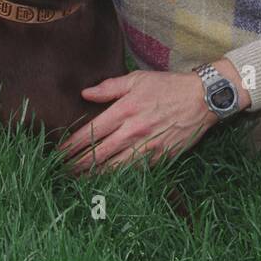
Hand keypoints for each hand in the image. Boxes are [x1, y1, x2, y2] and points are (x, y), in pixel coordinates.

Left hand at [55, 69, 215, 174]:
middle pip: (97, 154)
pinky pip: (132, 172)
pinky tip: (105, 181)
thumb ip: (109, 87)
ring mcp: (146, 147)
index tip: (58, 153)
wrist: (201, 99)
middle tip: (61, 171)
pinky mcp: (158, 158)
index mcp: (124, 110)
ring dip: (92, 175)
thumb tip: (85, 94)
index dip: (72, 145)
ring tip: (76, 180)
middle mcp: (132, 131)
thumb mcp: (137, 79)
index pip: (90, 132)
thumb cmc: (168, 86)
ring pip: (113, 167)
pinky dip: (116, 178)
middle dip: (77, 164)